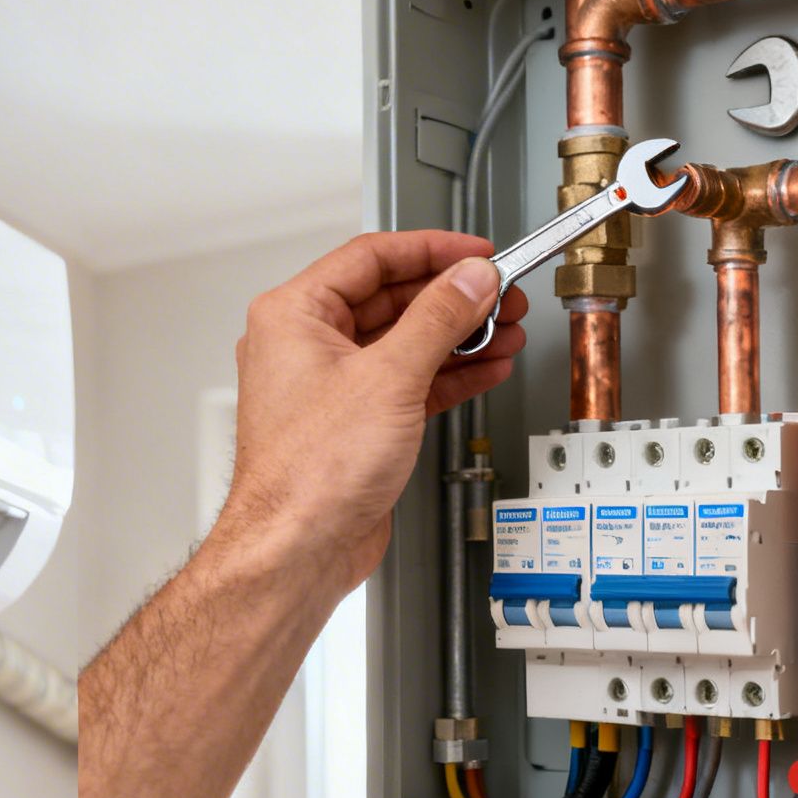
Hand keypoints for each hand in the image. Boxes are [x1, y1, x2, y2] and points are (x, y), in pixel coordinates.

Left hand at [215, 232, 525, 597]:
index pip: (371, 258)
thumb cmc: (309, 473)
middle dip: (453, 297)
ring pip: (404, 341)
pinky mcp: (355, 421)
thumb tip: (469, 280)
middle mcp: (305, 345)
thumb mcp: (389, 378)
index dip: (431, 250)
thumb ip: (437, 320)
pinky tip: (485, 366)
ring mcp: (330, 384)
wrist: (298, 548)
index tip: (477, 253)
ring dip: (459, 335)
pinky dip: (448, 373)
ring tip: (504, 329)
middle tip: (502, 295)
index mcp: (293, 315)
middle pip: (391, 298)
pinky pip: (408, 380)